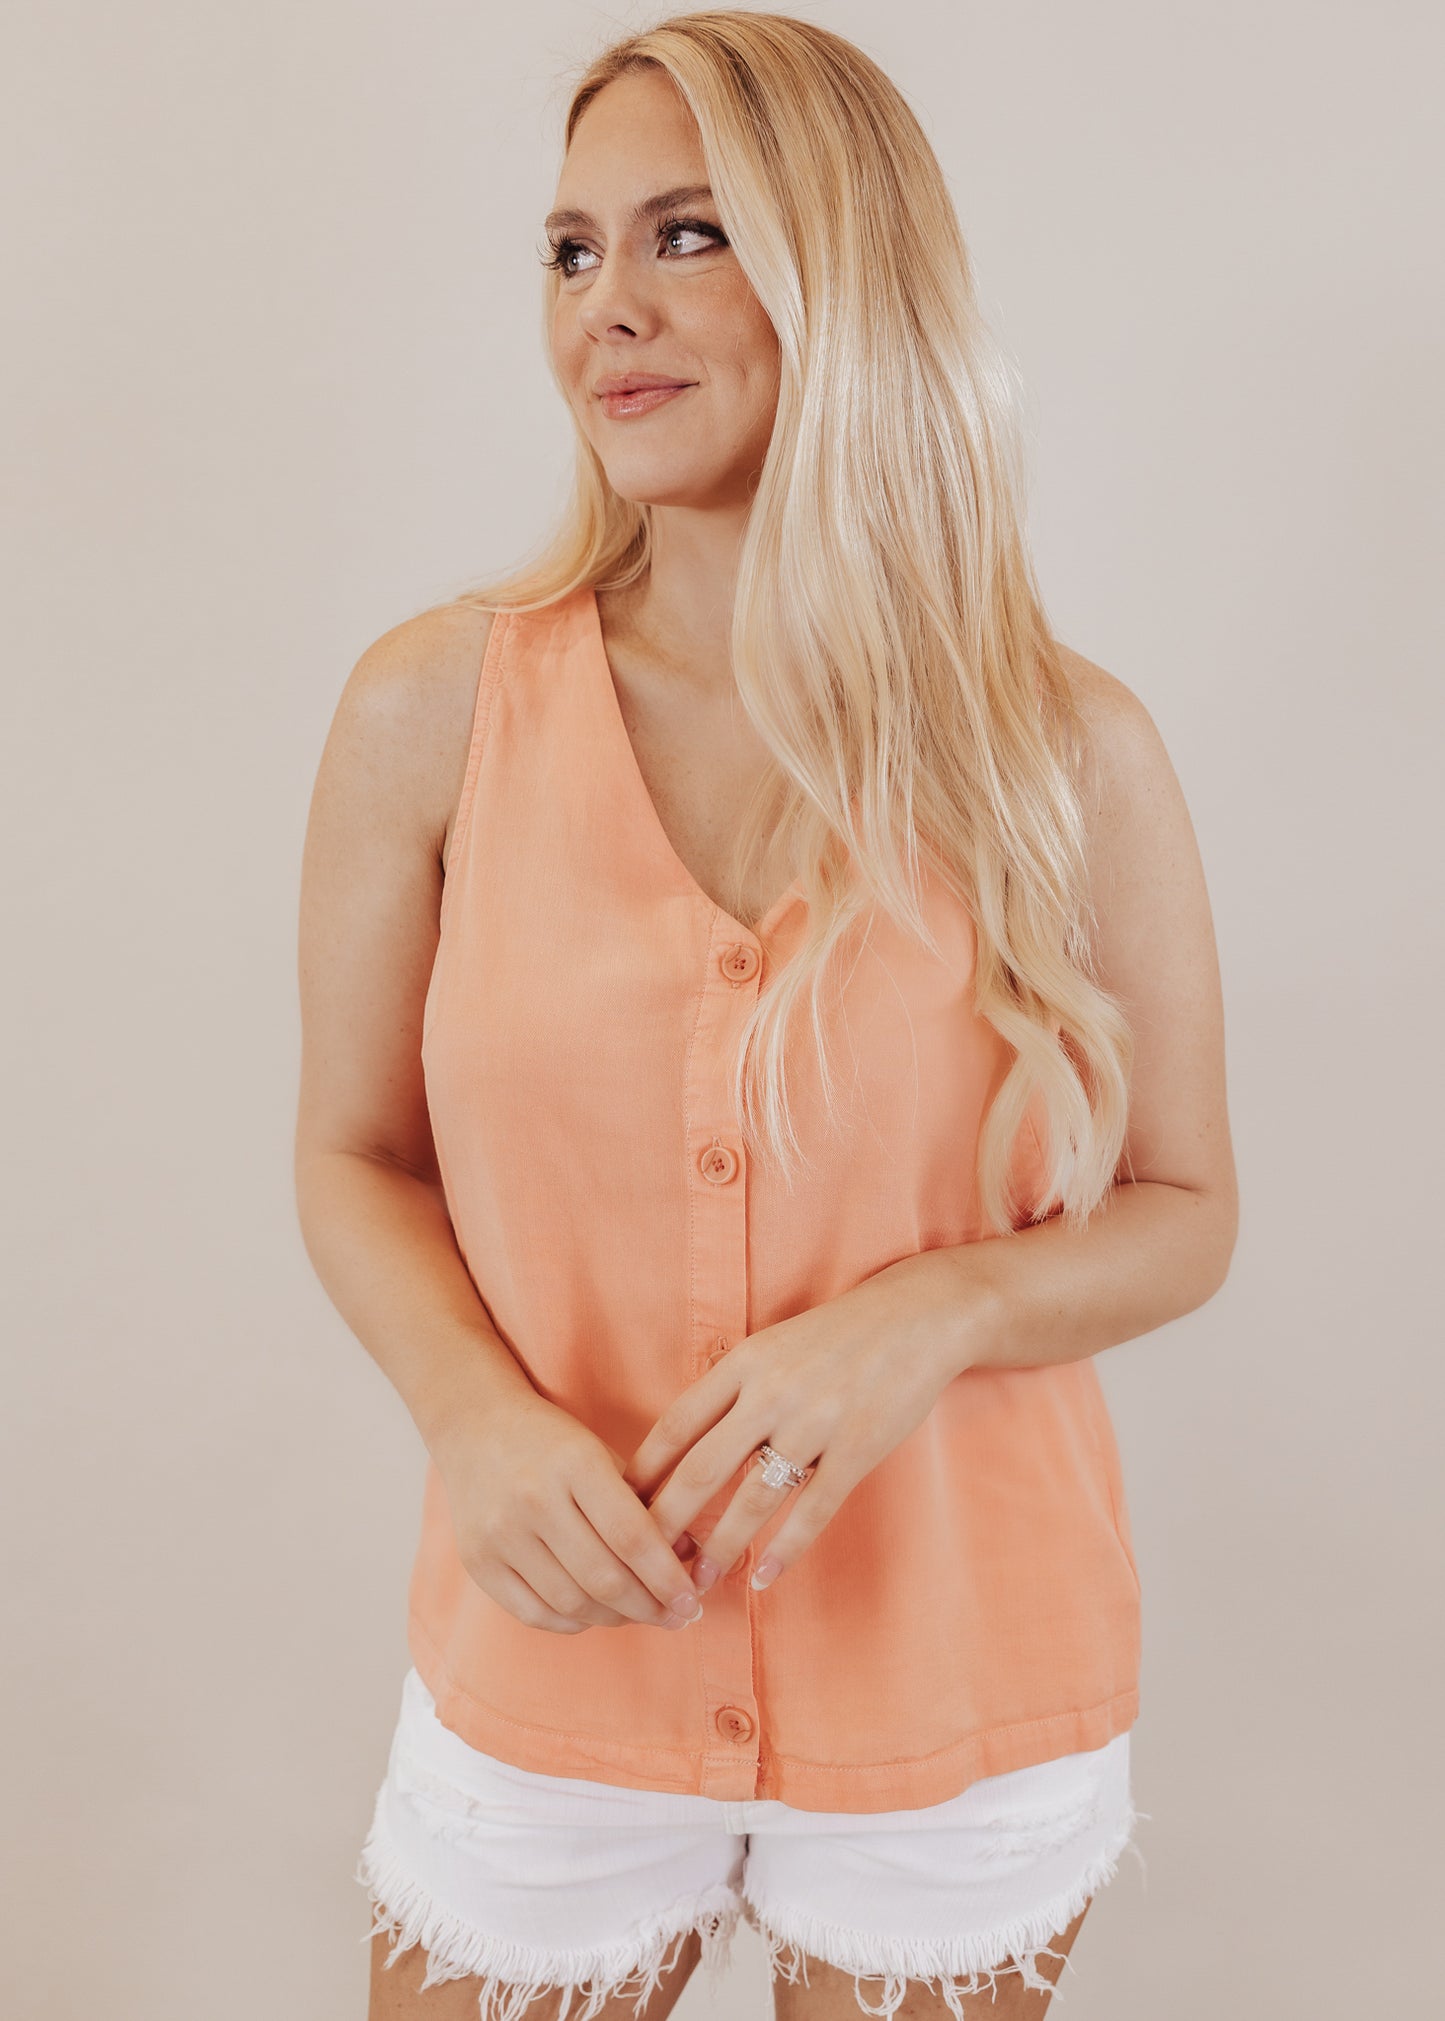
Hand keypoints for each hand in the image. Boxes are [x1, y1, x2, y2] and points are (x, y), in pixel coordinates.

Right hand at [430, 1388, 705, 1634]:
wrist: (475, 1427)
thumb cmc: (553, 1442)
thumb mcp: (604, 1456)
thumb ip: (645, 1505)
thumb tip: (690, 1559)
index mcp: (574, 1463)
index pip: (631, 1536)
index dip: (667, 1577)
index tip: (692, 1601)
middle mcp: (533, 1498)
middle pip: (603, 1577)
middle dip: (650, 1607)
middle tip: (676, 1616)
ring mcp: (500, 1534)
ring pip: (572, 1602)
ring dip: (616, 1619)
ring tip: (640, 1614)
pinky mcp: (478, 1562)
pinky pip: (535, 1613)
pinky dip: (574, 1622)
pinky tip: (596, 1613)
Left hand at [621, 1264, 970, 1595]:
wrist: (917, 1318)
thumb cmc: (838, 1336)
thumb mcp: (774, 1345)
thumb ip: (733, 1386)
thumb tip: (684, 1438)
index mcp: (745, 1363)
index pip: (677, 1424)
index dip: (644, 1471)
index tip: (618, 1507)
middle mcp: (773, 1392)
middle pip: (702, 1467)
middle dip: (667, 1522)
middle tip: (643, 1563)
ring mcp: (816, 1422)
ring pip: (753, 1498)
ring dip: (721, 1546)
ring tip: (698, 1582)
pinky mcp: (858, 1449)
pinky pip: (813, 1510)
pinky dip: (785, 1549)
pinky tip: (763, 1577)